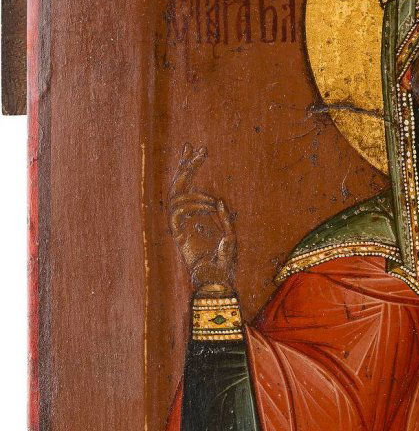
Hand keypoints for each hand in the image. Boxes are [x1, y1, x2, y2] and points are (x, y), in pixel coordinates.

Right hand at [169, 143, 236, 294]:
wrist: (215, 281)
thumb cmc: (224, 262)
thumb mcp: (230, 237)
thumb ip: (225, 220)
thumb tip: (220, 201)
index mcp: (195, 213)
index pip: (189, 184)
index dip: (190, 166)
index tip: (199, 149)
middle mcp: (185, 217)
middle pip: (179, 185)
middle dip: (187, 165)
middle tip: (197, 149)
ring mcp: (180, 225)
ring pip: (177, 197)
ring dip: (196, 195)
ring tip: (214, 202)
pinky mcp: (177, 234)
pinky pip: (177, 212)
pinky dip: (193, 205)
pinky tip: (211, 207)